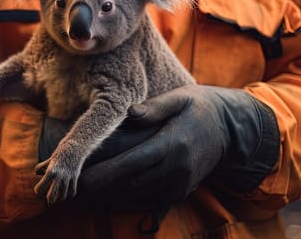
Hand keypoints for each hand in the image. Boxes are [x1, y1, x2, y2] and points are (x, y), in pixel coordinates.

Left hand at [76, 85, 279, 213]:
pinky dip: (125, 203)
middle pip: (130, 185)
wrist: (231, 129)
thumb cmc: (199, 107)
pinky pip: (149, 203)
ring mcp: (179, 185)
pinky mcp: (179, 193)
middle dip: (98, 189)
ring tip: (79, 196)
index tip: (80, 179)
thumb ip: (154, 107)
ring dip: (107, 198)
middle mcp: (176, 170)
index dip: (105, 173)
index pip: (132, 164)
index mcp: (173, 145)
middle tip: (70, 189)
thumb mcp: (180, 97)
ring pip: (136, 198)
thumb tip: (130, 113)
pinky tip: (104, 200)